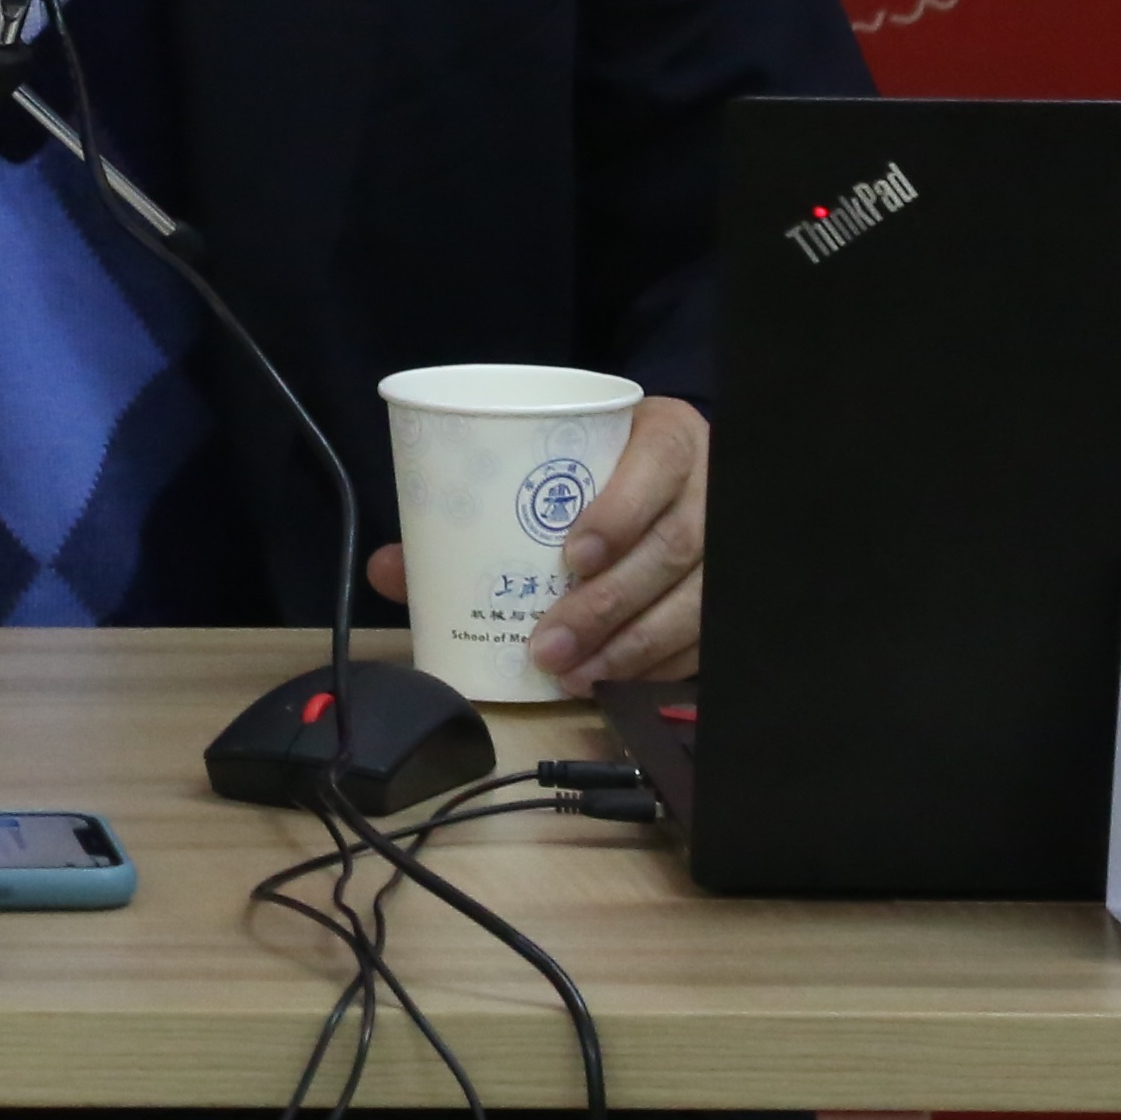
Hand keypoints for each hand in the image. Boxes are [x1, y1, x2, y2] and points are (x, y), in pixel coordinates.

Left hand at [367, 397, 706, 689]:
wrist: (667, 468)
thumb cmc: (596, 469)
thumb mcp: (550, 466)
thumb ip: (477, 511)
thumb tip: (389, 568)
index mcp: (668, 435)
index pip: (658, 464)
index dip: (621, 511)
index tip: (572, 555)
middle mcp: (710, 485)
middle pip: (674, 547)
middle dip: (610, 605)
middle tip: (551, 645)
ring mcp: (731, 542)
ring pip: (696, 599)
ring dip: (633, 648)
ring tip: (575, 676)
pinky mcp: (731, 590)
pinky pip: (708, 635)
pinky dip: (661, 667)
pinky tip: (616, 685)